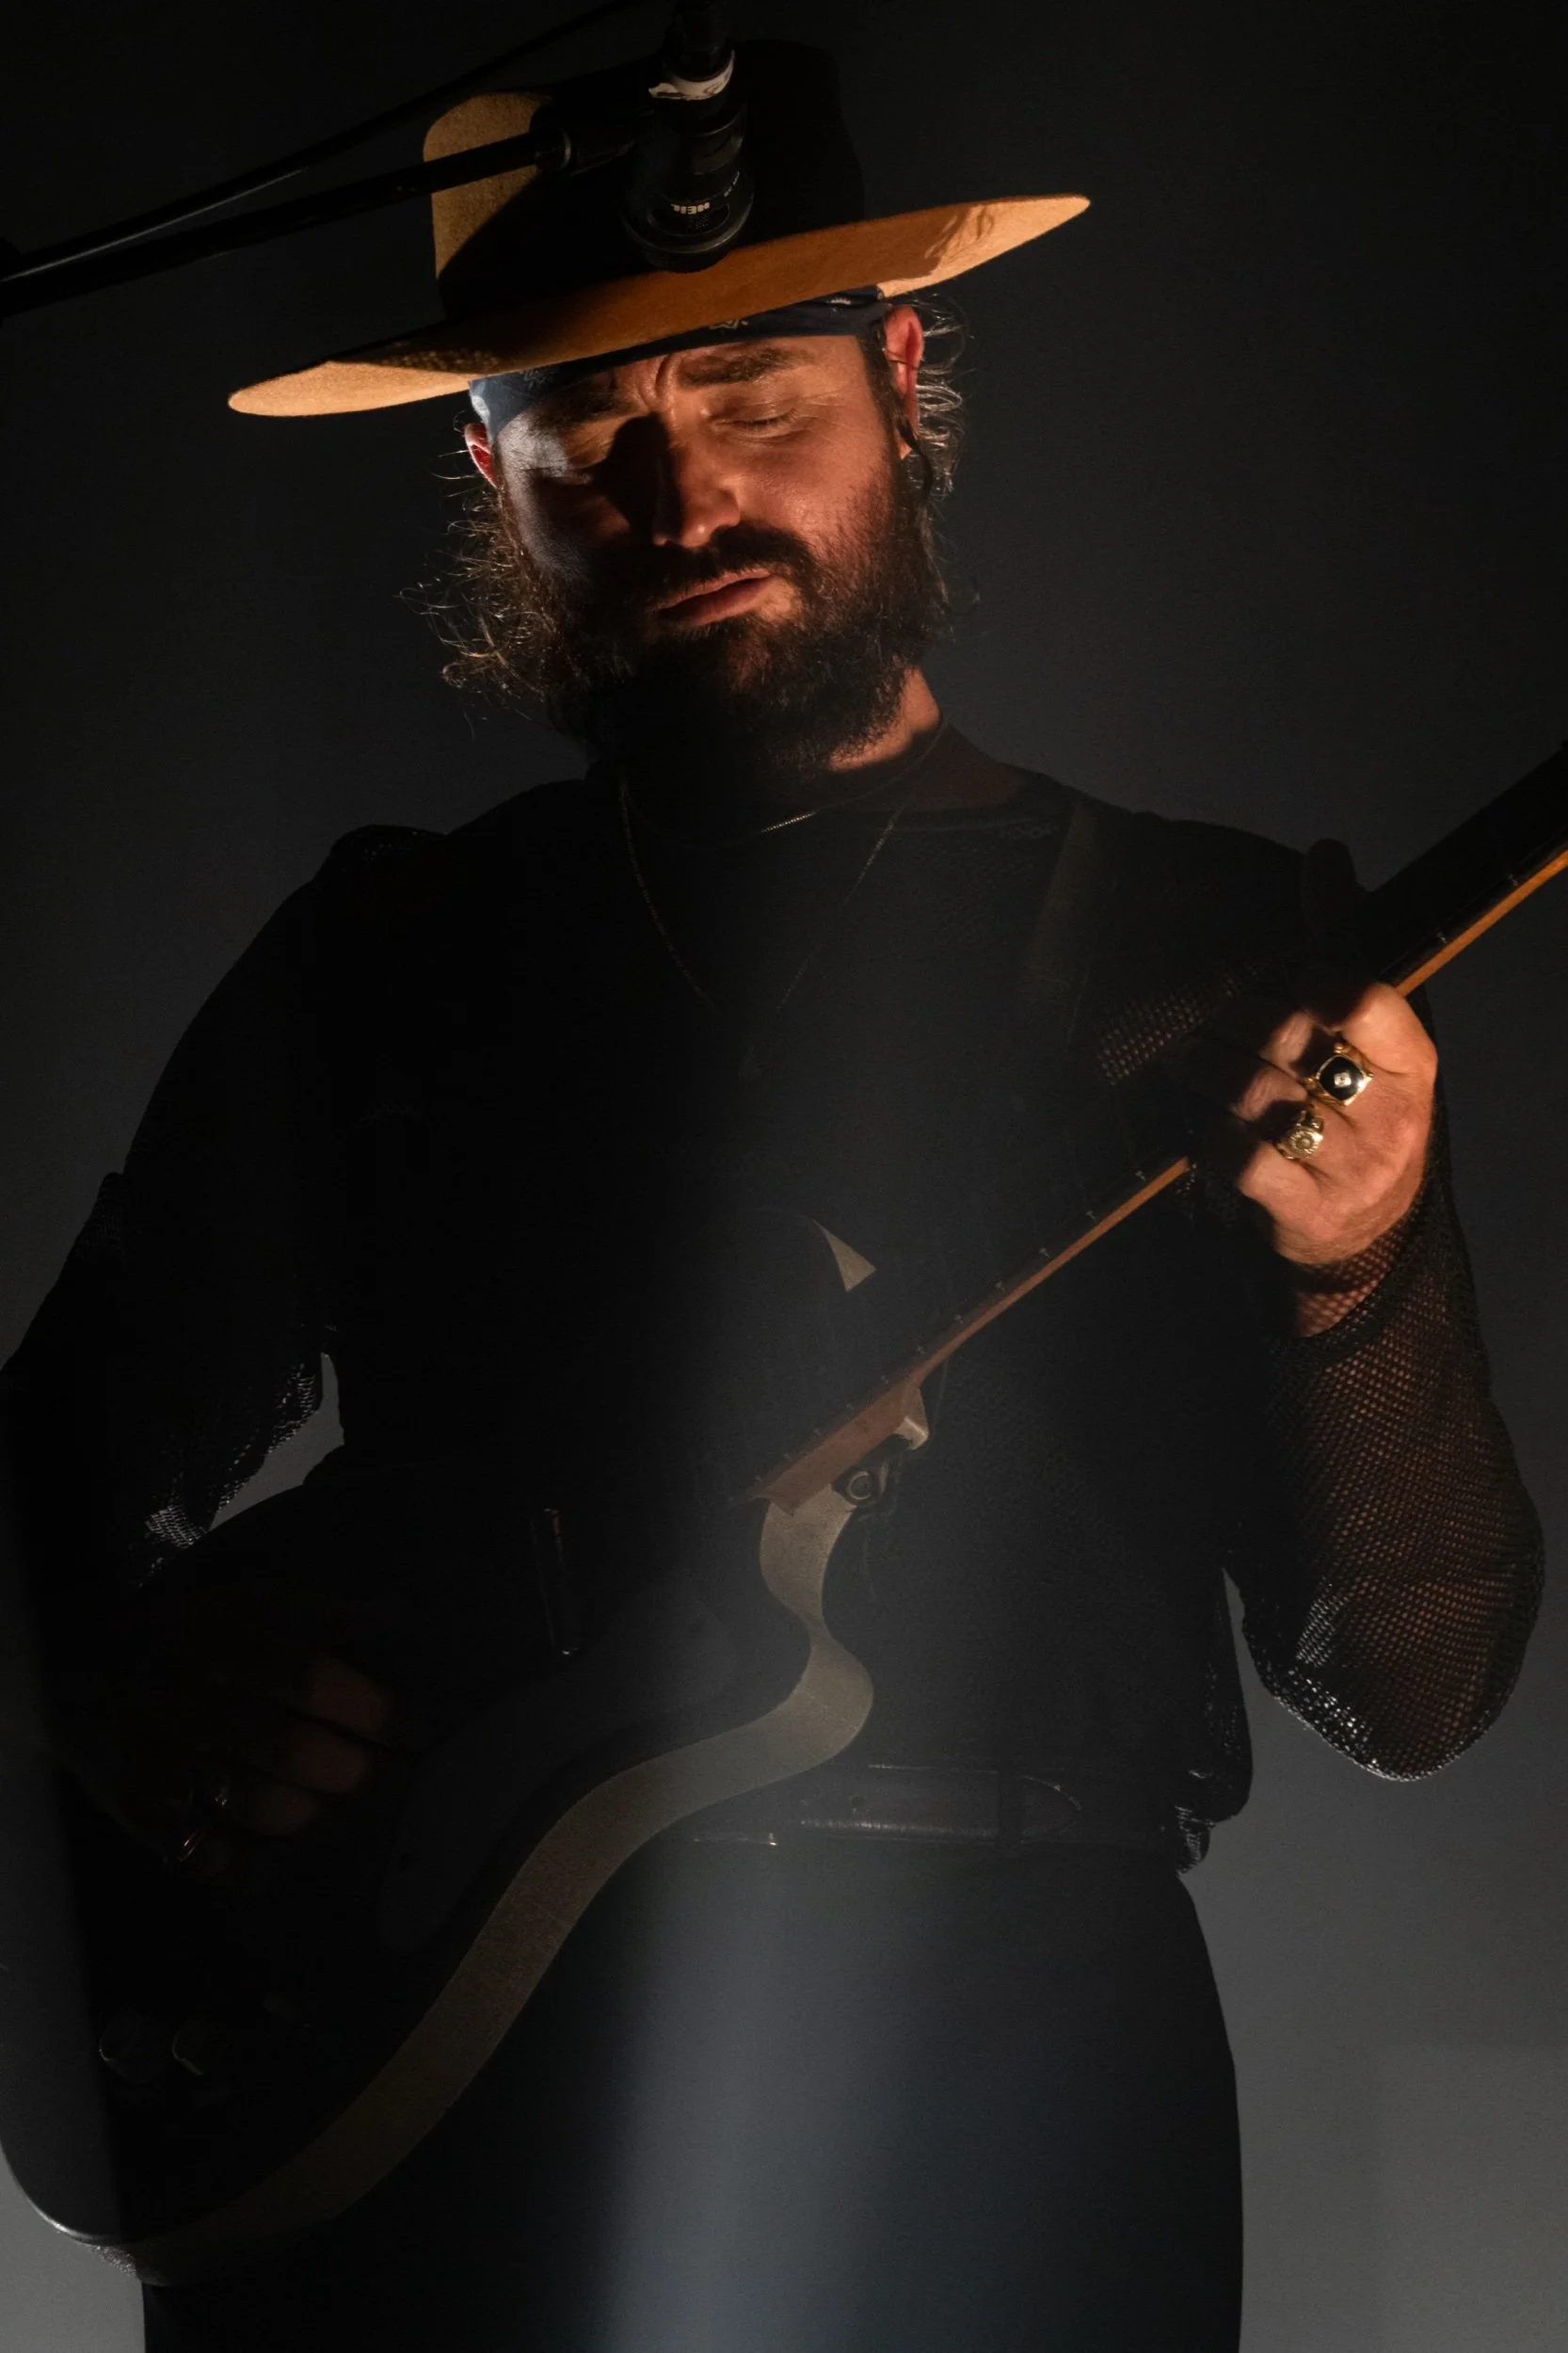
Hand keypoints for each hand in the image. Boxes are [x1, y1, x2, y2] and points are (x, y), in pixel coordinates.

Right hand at [58, 1581, 406, 1880]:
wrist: (83, 1667)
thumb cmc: (187, 1634)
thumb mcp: (248, 1603)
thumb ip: (320, 1614)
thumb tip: (394, 1618)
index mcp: (217, 1640)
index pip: (309, 1680)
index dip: (371, 1710)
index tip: (417, 1732)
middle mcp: (185, 1701)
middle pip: (290, 1750)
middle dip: (356, 1770)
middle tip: (395, 1780)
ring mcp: (156, 1760)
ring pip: (256, 1805)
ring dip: (318, 1815)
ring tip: (352, 1813)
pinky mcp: (137, 1808)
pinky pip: (204, 1851)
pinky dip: (251, 1861)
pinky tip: (286, 1853)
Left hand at [1177, 974, 1435, 1264]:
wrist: (1374, 1234)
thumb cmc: (1366, 1132)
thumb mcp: (1384, 1073)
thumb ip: (1352, 1020)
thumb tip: (1293, 951)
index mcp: (1412, 1070)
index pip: (1368, 1007)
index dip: (1320, 985)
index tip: (1291, 983)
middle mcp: (1389, 1119)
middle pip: (1294, 1044)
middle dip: (1238, 1022)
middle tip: (1212, 1022)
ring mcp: (1350, 1170)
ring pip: (1259, 1096)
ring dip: (1210, 1068)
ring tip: (1191, 1058)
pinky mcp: (1308, 1210)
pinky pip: (1245, 1157)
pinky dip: (1218, 1132)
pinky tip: (1212, 1121)